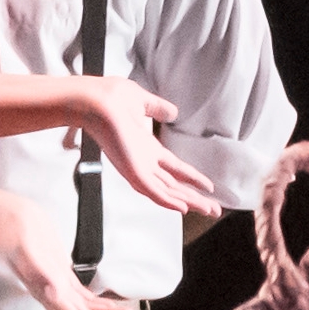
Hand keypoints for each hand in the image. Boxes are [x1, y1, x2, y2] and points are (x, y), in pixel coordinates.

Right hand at [0, 194, 159, 309]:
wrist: (6, 216)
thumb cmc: (13, 230)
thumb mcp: (24, 250)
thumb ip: (38, 272)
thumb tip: (54, 294)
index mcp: (45, 289)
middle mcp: (52, 292)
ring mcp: (58, 284)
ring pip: (85, 308)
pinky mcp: (62, 274)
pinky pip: (82, 295)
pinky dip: (98, 303)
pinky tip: (111, 308)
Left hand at [56, 77, 217, 215]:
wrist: (93, 99)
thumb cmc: (110, 98)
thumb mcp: (142, 102)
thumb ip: (158, 108)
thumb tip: (173, 112)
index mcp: (146, 148)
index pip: (174, 168)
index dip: (192, 177)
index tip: (209, 187)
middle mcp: (143, 162)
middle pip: (175, 185)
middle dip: (196, 197)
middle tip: (215, 210)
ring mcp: (137, 168)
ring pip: (168, 191)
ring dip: (189, 202)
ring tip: (209, 211)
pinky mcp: (131, 171)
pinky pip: (152, 190)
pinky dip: (168, 201)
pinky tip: (183, 208)